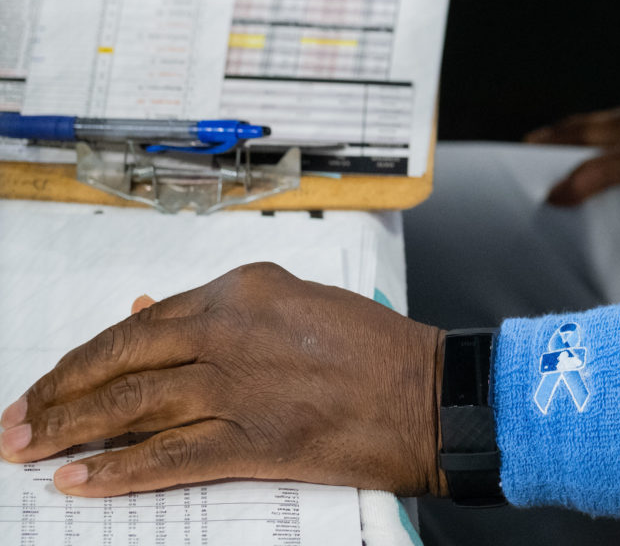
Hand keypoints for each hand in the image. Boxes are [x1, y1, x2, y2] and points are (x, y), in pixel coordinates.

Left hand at [0, 262, 445, 498]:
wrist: (427, 392)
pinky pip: (169, 458)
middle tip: (17, 419)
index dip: (91, 353)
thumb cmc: (373, 347)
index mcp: (242, 289)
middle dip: (60, 393)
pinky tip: (81, 481)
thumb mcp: (297, 305)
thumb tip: (148, 313)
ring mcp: (238, 387)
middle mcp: (229, 331)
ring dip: (71, 431)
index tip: (57, 375)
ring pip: (132, 409)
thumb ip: (225, 313)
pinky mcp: (254, 441)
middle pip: (123, 361)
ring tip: (27, 449)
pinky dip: (119, 473)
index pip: (143, 321)